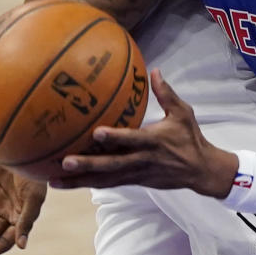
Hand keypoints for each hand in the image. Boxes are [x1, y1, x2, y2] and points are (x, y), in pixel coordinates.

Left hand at [50, 69, 236, 196]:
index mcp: (153, 142)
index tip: (96, 132)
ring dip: (80, 181)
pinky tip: (67, 183)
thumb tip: (154, 70)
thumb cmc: (190, 138)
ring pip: (104, 179)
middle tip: (65, 162)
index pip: (132, 139)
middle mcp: (141, 160)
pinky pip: (107, 184)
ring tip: (54, 181)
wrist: (200, 170)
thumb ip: (166, 93)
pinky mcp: (133, 182)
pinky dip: (87, 184)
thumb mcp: (183, 113)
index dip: (115, 138)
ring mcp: (135, 174)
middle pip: (112, 165)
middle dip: (88, 165)